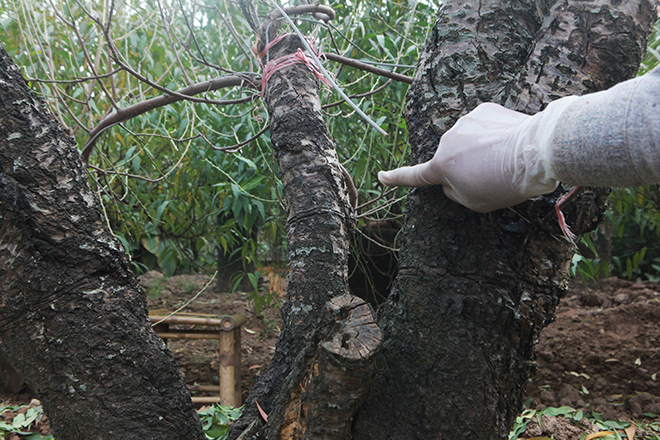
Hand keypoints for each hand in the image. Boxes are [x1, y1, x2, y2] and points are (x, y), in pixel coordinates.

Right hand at [378, 101, 573, 211]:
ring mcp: (465, 122)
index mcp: (441, 166)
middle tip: (492, 177)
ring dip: (481, 149)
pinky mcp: (484, 110)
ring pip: (469, 141)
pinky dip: (493, 134)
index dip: (396, 178)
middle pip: (451, 159)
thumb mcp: (475, 202)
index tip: (382, 176)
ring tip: (505, 159)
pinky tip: (509, 141)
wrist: (536, 151)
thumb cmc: (505, 183)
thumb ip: (455, 191)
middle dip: (465, 167)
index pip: (414, 176)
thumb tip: (451, 178)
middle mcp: (447, 141)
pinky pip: (484, 126)